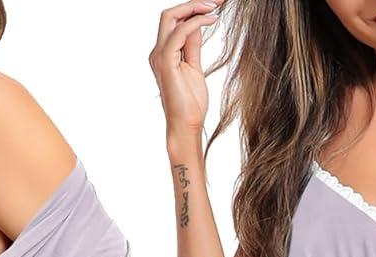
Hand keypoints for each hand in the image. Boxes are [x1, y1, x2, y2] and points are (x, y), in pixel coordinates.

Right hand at [150, 3, 221, 149]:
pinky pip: (179, 33)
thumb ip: (192, 45)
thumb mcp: (194, 66)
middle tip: (217, 1)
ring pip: (171, 17)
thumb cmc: (190, 103)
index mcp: (164, 53)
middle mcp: (158, 52)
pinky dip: (196, 22)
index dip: (193, 8)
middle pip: (170, 14)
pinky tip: (212, 20)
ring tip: (215, 6)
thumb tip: (198, 24)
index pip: (174, 21)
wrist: (186, 125)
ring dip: (194, 8)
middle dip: (193, 3)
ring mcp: (160, 57)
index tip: (214, 5)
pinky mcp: (166, 63)